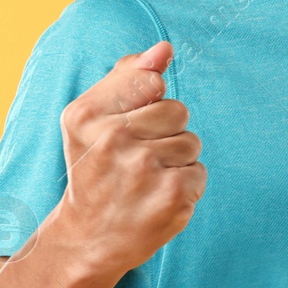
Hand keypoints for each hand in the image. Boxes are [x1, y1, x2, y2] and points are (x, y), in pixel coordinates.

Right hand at [49, 42, 205, 274]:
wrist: (87, 238)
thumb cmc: (95, 169)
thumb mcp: (91, 119)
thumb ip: (127, 77)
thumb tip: (164, 50)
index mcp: (89, 115)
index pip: (152, 81)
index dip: (147, 104)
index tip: (127, 128)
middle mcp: (114, 140)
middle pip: (178, 110)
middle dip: (165, 133)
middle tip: (135, 161)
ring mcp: (145, 170)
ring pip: (191, 142)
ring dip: (175, 161)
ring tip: (144, 181)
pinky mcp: (172, 196)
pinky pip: (199, 172)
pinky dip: (184, 186)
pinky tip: (155, 199)